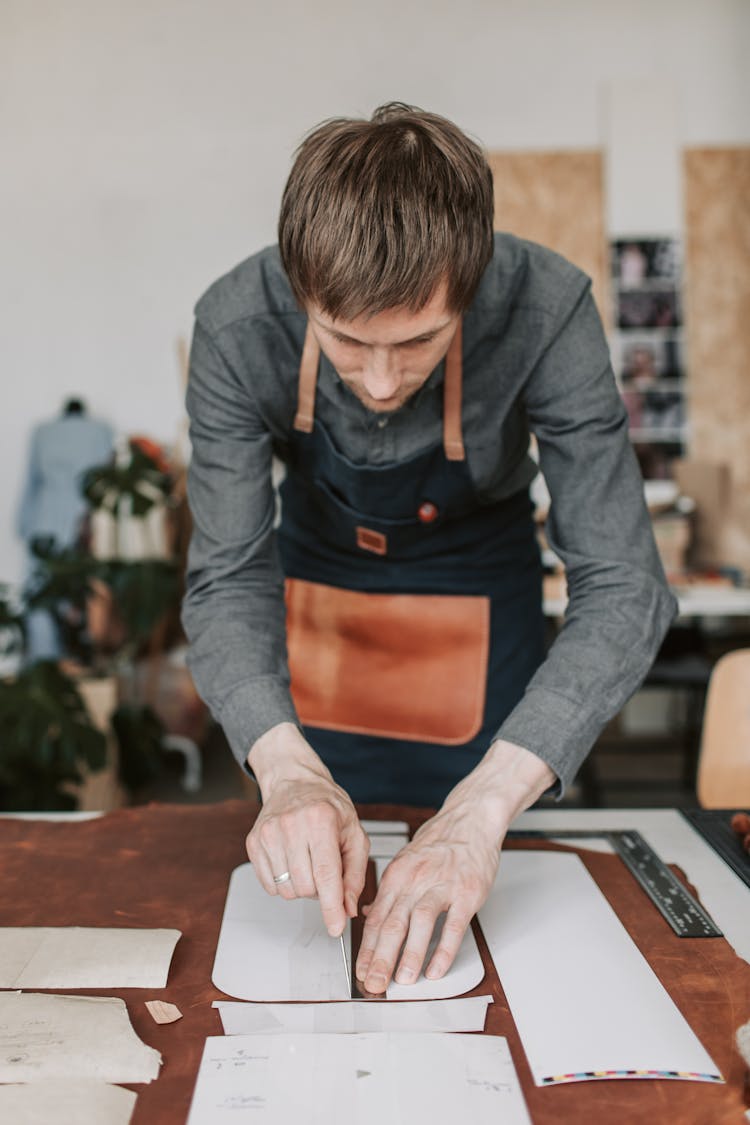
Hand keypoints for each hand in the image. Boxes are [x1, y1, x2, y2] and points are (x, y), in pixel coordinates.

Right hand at [245, 723, 369, 936]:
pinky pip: (269, 885)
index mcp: (321, 820)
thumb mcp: (354, 834)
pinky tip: (291, 861)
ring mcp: (268, 833)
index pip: (325, 874)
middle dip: (319, 890)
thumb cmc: (329, 807)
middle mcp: (291, 825)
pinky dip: (284, 882)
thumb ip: (354, 874)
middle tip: (324, 869)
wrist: (295, 782)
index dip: (331, 906)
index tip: (336, 928)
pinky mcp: (253, 842)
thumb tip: (348, 909)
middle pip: (305, 887)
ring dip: (301, 887)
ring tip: (307, 862)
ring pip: (286, 890)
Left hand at [355, 738, 554, 993]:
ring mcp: (442, 886)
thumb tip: (369, 916)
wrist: (471, 818)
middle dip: (381, 958)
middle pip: (393, 923)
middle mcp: (415, 880)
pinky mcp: (468, 892)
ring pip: (420, 923)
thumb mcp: (406, 861)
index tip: (362, 971)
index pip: (377, 918)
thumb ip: (389, 892)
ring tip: (402, 980)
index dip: (367, 949)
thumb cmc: (440, 841)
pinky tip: (436, 968)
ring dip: (409, 955)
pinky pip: (454, 925)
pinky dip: (444, 949)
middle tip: (374, 984)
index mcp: (397, 875)